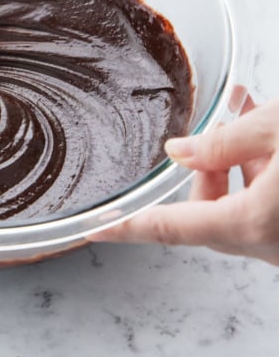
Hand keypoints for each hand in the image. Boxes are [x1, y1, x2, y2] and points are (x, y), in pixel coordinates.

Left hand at [91, 96, 278, 265]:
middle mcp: (272, 244)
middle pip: (209, 215)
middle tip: (208, 130)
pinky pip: (268, 208)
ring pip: (243, 207)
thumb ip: (222, 142)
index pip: (171, 228)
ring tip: (241, 112)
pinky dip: (259, 174)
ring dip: (235, 164)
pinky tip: (264, 135)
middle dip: (201, 171)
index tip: (95, 230)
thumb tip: (180, 151)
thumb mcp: (278, 129)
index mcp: (253, 223)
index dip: (128, 227)